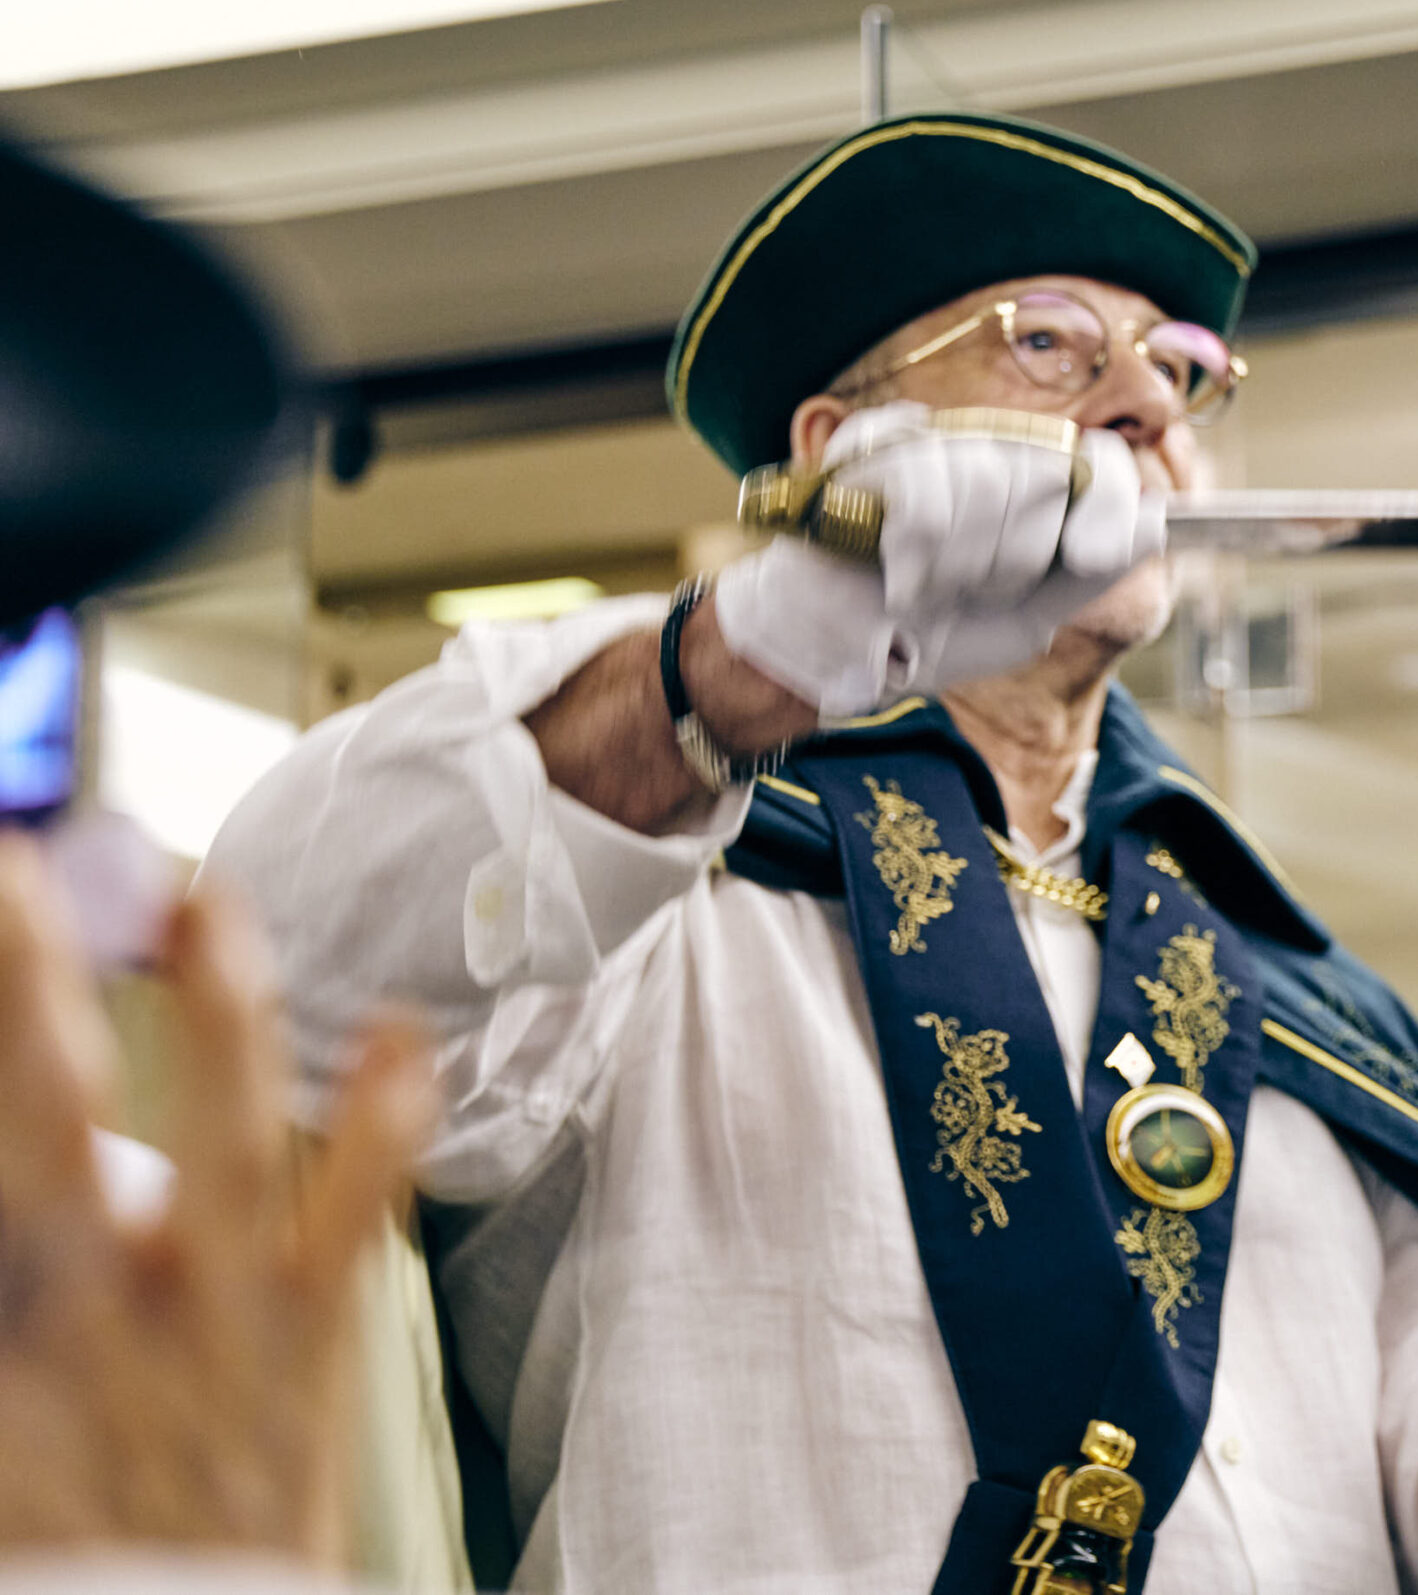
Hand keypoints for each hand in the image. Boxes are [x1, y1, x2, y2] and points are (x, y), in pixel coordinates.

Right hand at [0, 835, 436, 1564]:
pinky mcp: (305, 1346)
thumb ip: (12, 1293)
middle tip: (15, 864)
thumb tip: (43, 1197)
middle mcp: (80, 1307)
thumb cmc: (55, 1544)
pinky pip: (355, 1216)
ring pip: (219, 1137)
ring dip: (218, 1008)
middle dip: (24, 984)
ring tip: (214, 896)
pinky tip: (404, 1033)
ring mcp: (206, 1320)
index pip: (0, 1142)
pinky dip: (385, 1119)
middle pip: (38, 1115)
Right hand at [713, 401, 1165, 714]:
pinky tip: (900, 574)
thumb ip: (1092, 569)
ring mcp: (937, 443)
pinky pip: (925, 484)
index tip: (1091, 556)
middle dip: (1016, 557)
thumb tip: (1158, 521)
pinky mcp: (876, 445)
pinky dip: (917, 548)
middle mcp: (995, 453)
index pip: (1102, 463)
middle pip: (1046, 475)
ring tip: (932, 586)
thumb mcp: (1033, 614)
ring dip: (961, 561)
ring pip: (986, 481)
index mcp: (1041, 490)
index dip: (1108, 507)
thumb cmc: (938, 631)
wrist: (845, 652)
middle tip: (975, 589)